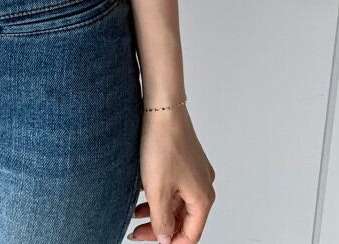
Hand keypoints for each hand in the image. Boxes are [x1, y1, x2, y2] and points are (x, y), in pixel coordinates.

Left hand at [128, 104, 215, 242]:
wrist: (162, 108)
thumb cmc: (162, 145)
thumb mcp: (157, 190)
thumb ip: (161, 219)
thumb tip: (164, 237)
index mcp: (202, 198)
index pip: (190, 234)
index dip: (170, 243)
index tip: (148, 241)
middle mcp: (203, 185)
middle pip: (183, 219)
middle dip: (160, 227)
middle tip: (137, 231)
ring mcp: (195, 171)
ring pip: (176, 201)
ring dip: (157, 210)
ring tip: (134, 214)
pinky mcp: (184, 159)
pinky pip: (174, 185)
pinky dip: (158, 193)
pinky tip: (141, 193)